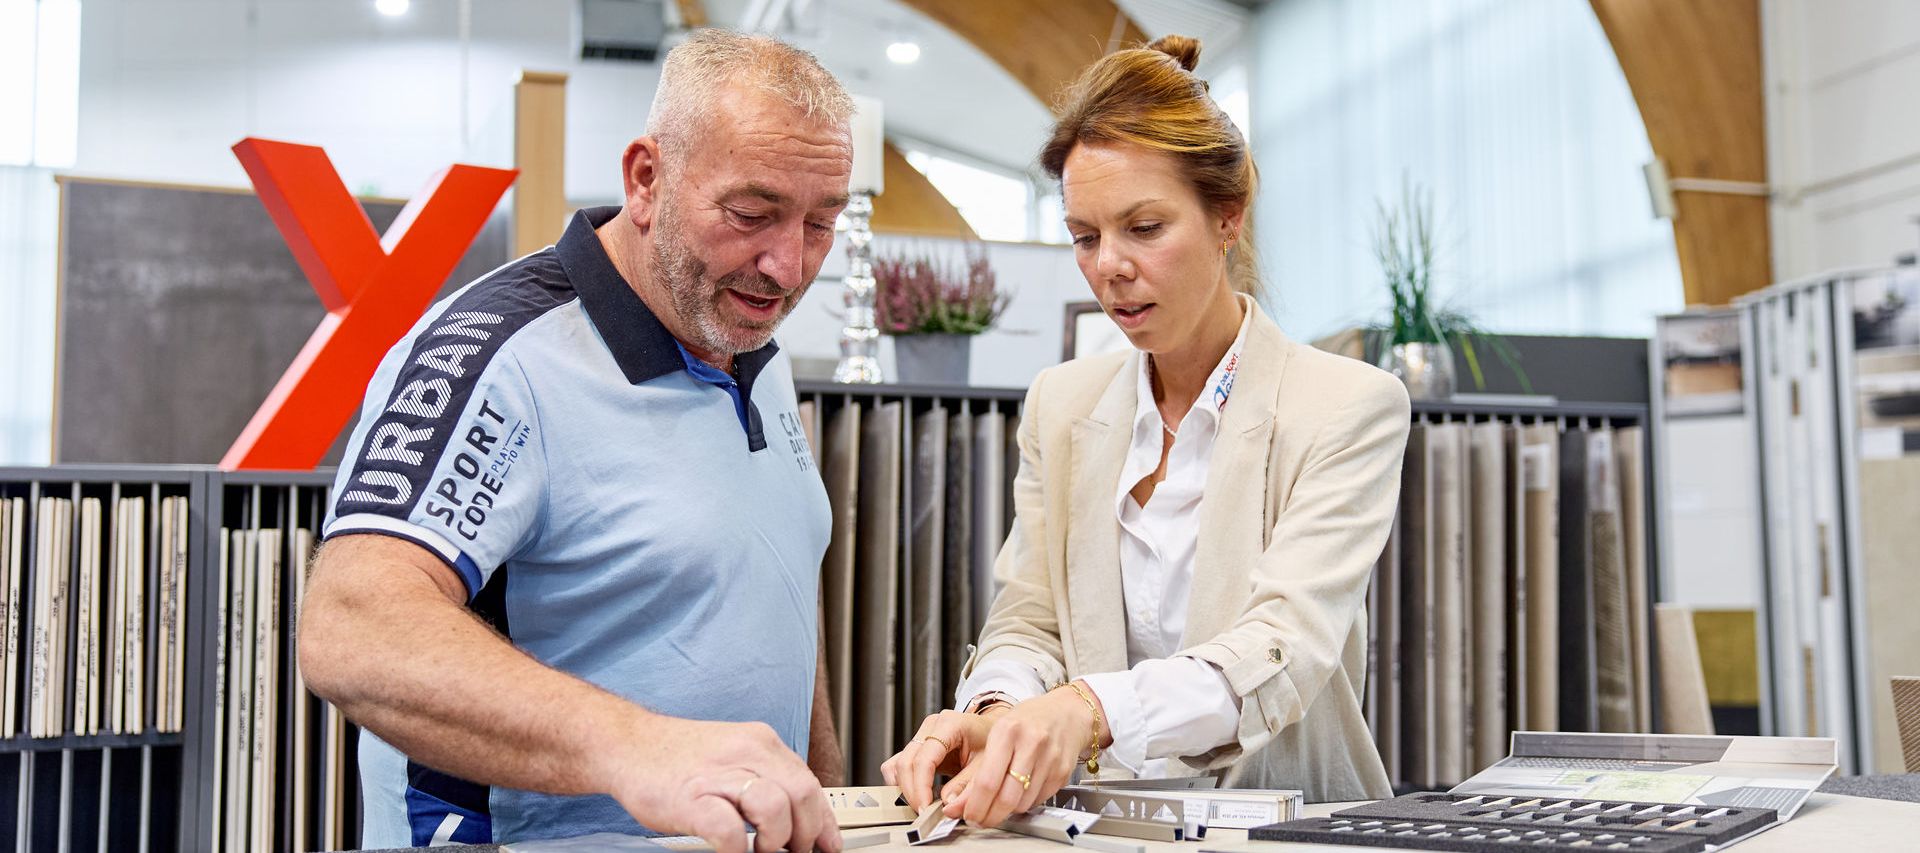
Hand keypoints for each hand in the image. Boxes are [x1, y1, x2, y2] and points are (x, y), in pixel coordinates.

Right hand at [602, 714, 841, 852]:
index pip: (809, 783)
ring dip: (776, 839)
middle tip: (794, 851)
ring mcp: (718, 775)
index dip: (823, 821)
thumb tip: (798, 815)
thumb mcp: (732, 755)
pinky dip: (737, 849)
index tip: (828, 844)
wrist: (626, 744)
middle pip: (802, 794)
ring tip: (762, 850)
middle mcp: (745, 752)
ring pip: (774, 807)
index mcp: (760, 743)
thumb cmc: (678, 758)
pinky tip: (733, 852)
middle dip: (806, 833)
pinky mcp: (690, 799)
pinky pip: (728, 829)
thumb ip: (765, 778)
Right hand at [881, 709, 999, 810]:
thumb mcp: (987, 764)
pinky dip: (902, 783)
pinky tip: (916, 794)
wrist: (993, 731)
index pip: (924, 759)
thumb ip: (967, 785)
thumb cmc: (991, 740)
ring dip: (905, 788)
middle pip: (906, 763)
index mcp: (949, 725)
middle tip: (924, 812)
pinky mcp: (917, 748)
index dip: (921, 787)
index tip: (925, 807)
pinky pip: (898, 766)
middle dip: (912, 792)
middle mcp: (931, 727)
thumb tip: (948, 804)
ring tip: (922, 804)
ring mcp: (922, 736)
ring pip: (898, 765)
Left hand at [944, 682, 1107, 828]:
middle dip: (989, 816)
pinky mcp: (1063, 772)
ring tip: (999, 802)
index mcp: (1008, 730)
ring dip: (1007, 811)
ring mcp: (1050, 759)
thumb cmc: (1028, 721)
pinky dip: (1024, 803)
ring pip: (1022, 804)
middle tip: (980, 820)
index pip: (987, 781)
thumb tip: (958, 802)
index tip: (968, 815)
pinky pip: (1038, 801)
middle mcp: (1031, 743)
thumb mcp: (999, 732)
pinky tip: (1020, 792)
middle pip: (1006, 798)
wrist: (1067, 712)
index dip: (975, 806)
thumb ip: (979, 767)